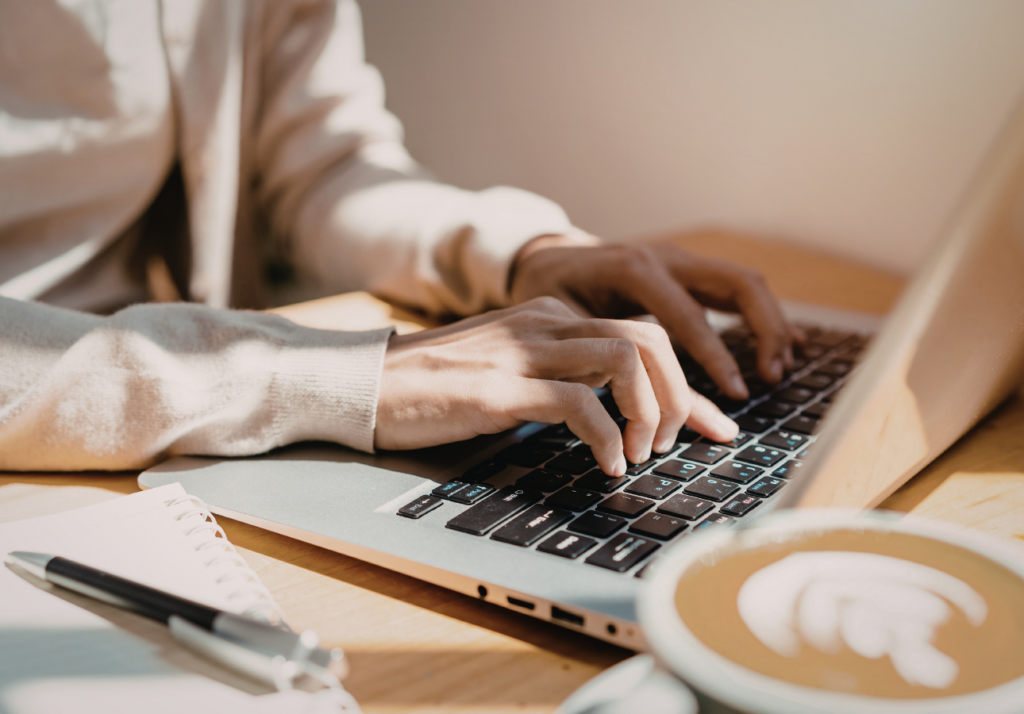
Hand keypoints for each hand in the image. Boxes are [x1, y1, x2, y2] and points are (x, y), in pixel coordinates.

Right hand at [375, 297, 738, 474]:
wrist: (366, 384)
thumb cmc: (436, 388)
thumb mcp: (510, 370)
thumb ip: (561, 376)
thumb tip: (616, 412)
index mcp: (549, 316)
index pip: (641, 334)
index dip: (687, 385)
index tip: (714, 426)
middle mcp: (543, 323)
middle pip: (648, 338)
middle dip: (679, 394)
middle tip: (673, 443)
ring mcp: (522, 351)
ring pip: (624, 357)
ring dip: (651, 412)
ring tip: (642, 453)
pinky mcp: (499, 387)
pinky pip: (579, 402)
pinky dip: (609, 437)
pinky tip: (608, 465)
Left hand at [509, 235, 800, 398]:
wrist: (545, 258)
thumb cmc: (551, 296)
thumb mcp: (569, 329)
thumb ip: (609, 362)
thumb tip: (636, 413)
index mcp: (635, 269)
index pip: (691, 316)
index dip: (717, 357)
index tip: (737, 393)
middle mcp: (667, 257)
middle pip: (739, 284)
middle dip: (765, 330)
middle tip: (773, 375)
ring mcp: (682, 259)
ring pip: (746, 283)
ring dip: (771, 323)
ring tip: (781, 366)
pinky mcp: (690, 270)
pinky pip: (737, 288)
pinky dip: (762, 316)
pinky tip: (785, 344)